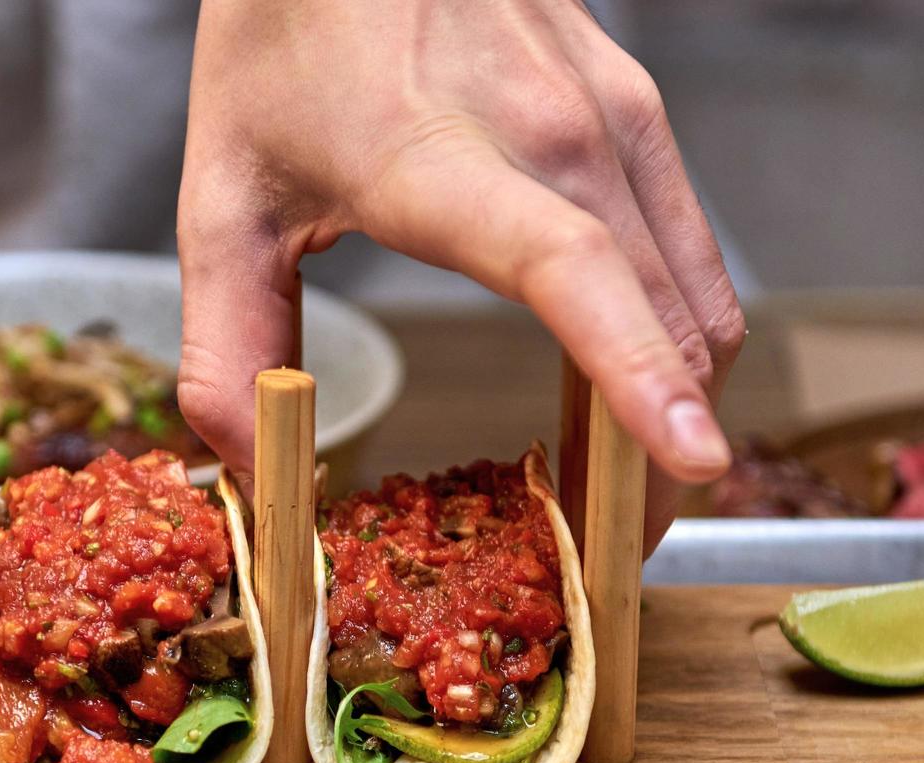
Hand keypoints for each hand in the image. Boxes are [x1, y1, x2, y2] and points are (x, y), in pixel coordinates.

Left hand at [178, 0, 743, 543]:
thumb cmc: (284, 35)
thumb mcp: (222, 196)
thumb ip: (226, 344)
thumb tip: (252, 464)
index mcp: (443, 158)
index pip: (571, 269)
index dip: (638, 372)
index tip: (691, 460)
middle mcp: (556, 131)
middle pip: (667, 318)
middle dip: (664, 453)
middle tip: (616, 551)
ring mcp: (614, 114)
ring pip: (700, 295)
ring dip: (681, 399)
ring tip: (625, 483)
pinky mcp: (637, 109)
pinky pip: (692, 250)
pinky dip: (678, 335)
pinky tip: (631, 379)